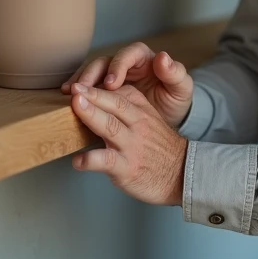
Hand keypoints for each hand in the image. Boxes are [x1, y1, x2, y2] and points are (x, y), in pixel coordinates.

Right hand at [62, 42, 192, 128]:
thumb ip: (175, 73)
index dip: (118, 66)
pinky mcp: (103, 90)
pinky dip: (78, 90)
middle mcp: (126, 64)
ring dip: (81, 81)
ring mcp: (112, 76)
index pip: (129, 55)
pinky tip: (68, 99)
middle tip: (83, 90)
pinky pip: (88, 86)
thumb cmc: (175, 100)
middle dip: (92, 75)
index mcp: (144, 59)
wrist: (167, 120)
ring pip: (92, 72)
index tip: (111, 83)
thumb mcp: (182, 89)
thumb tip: (163, 57)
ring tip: (71, 94)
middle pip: (105, 62)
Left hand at [69, 83, 187, 205]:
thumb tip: (94, 99)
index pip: (119, 93)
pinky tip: (78, 160)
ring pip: (110, 126)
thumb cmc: (158, 147)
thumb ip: (126, 108)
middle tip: (75, 87)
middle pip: (115, 104)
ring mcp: (132, 146)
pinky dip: (91, 160)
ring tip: (75, 106)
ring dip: (92, 115)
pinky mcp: (127, 168)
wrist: (182, 174)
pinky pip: (108, 161)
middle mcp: (137, 124)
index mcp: (141, 110)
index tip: (78, 83)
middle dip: (93, 94)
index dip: (98, 85)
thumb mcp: (148, 120)